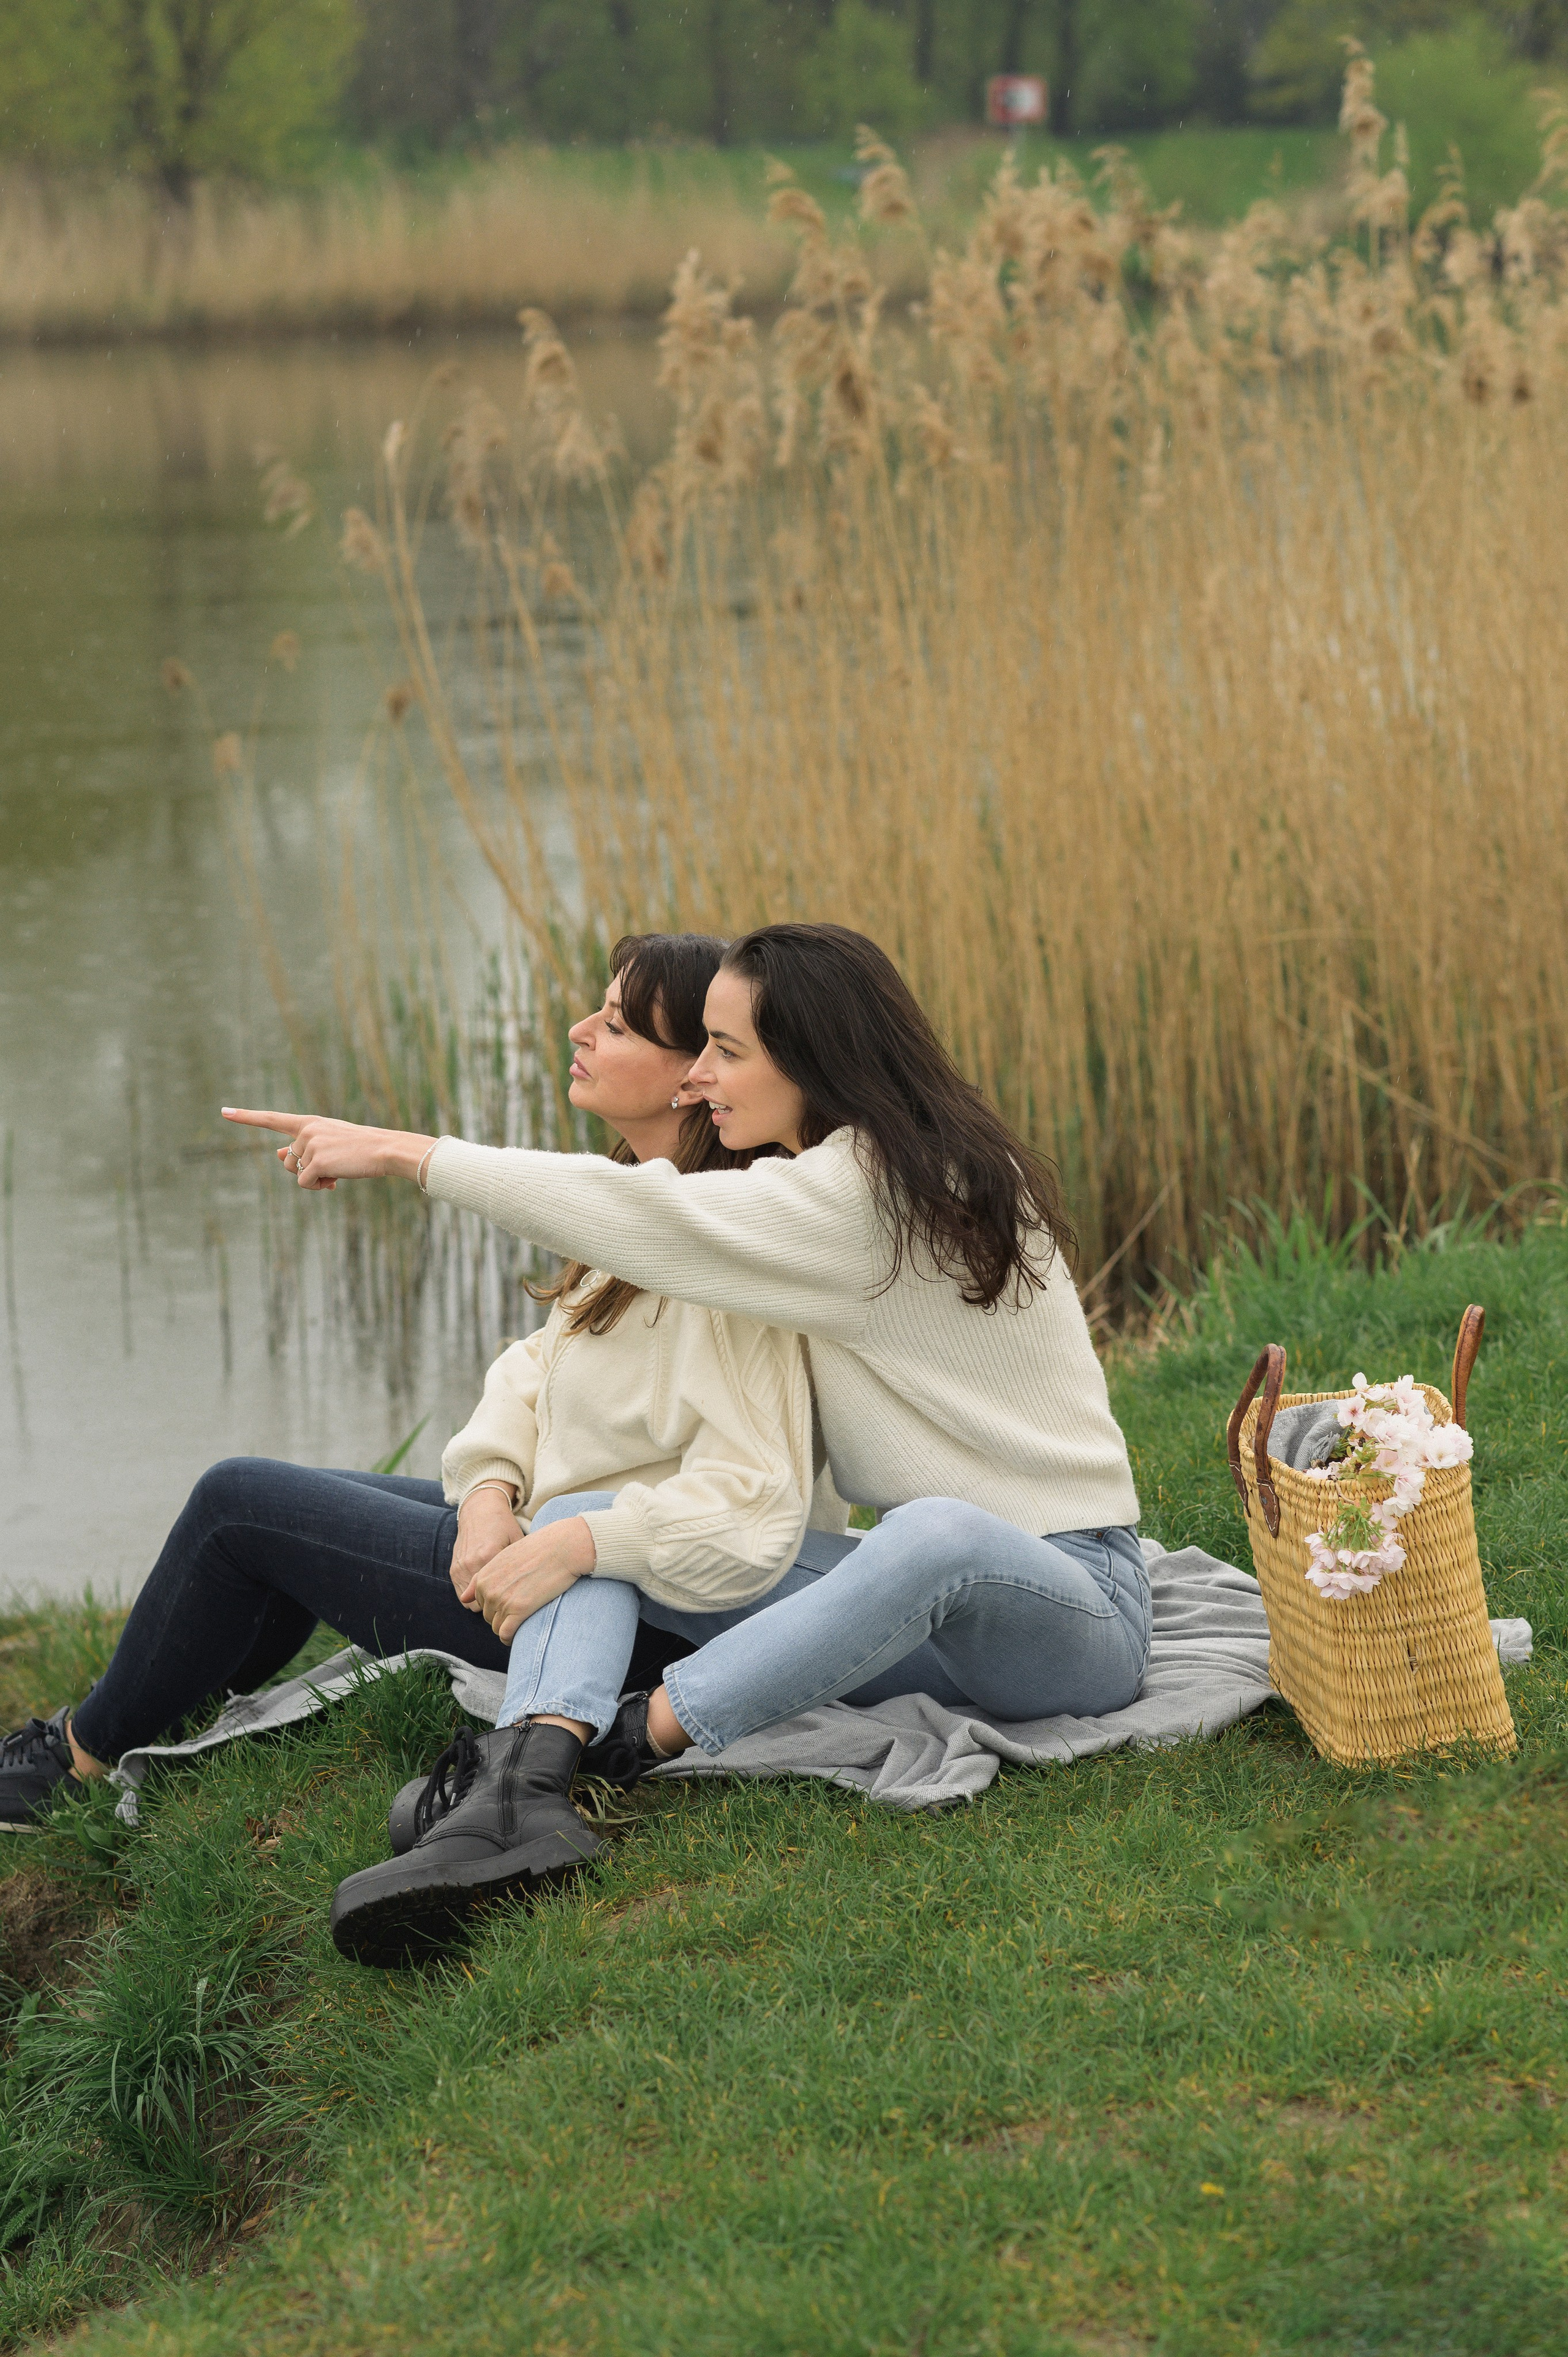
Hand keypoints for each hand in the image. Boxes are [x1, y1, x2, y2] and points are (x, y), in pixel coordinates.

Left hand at [220, 1107, 436, 1190]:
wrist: (385, 1149)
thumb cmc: (359, 1147)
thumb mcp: (329, 1143)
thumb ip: (301, 1147)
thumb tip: (278, 1154)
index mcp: (309, 1122)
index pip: (271, 1118)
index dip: (246, 1117)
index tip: (224, 1112)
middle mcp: (306, 1130)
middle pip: (287, 1160)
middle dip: (304, 1170)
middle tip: (330, 1171)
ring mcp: (310, 1145)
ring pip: (296, 1174)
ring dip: (314, 1180)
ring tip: (337, 1173)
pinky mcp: (317, 1162)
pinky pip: (305, 1184)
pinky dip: (318, 1187)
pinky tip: (335, 1182)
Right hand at [450, 1487, 524, 1602]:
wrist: (480, 1510)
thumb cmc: (503, 1525)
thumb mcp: (517, 1540)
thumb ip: (520, 1565)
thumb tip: (531, 1587)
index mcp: (489, 1557)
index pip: (496, 1595)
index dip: (506, 1603)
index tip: (514, 1603)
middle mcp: (471, 1564)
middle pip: (481, 1603)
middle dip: (492, 1606)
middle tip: (504, 1601)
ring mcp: (460, 1567)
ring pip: (468, 1602)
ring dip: (480, 1602)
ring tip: (494, 1595)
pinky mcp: (453, 1569)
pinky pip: (460, 1593)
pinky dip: (470, 1596)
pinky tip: (484, 1589)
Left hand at [465, 1515, 597, 1644]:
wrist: (561, 1547)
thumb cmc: (538, 1550)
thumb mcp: (504, 1558)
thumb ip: (482, 1578)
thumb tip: (464, 1598)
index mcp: (483, 1576)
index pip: (481, 1603)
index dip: (496, 1604)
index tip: (512, 1600)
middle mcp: (488, 1590)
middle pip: (488, 1616)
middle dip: (502, 1616)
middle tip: (522, 1607)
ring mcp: (502, 1601)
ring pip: (497, 1627)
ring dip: (508, 1627)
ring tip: (523, 1619)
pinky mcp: (518, 1610)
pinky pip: (506, 1634)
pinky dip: (510, 1638)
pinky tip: (519, 1634)